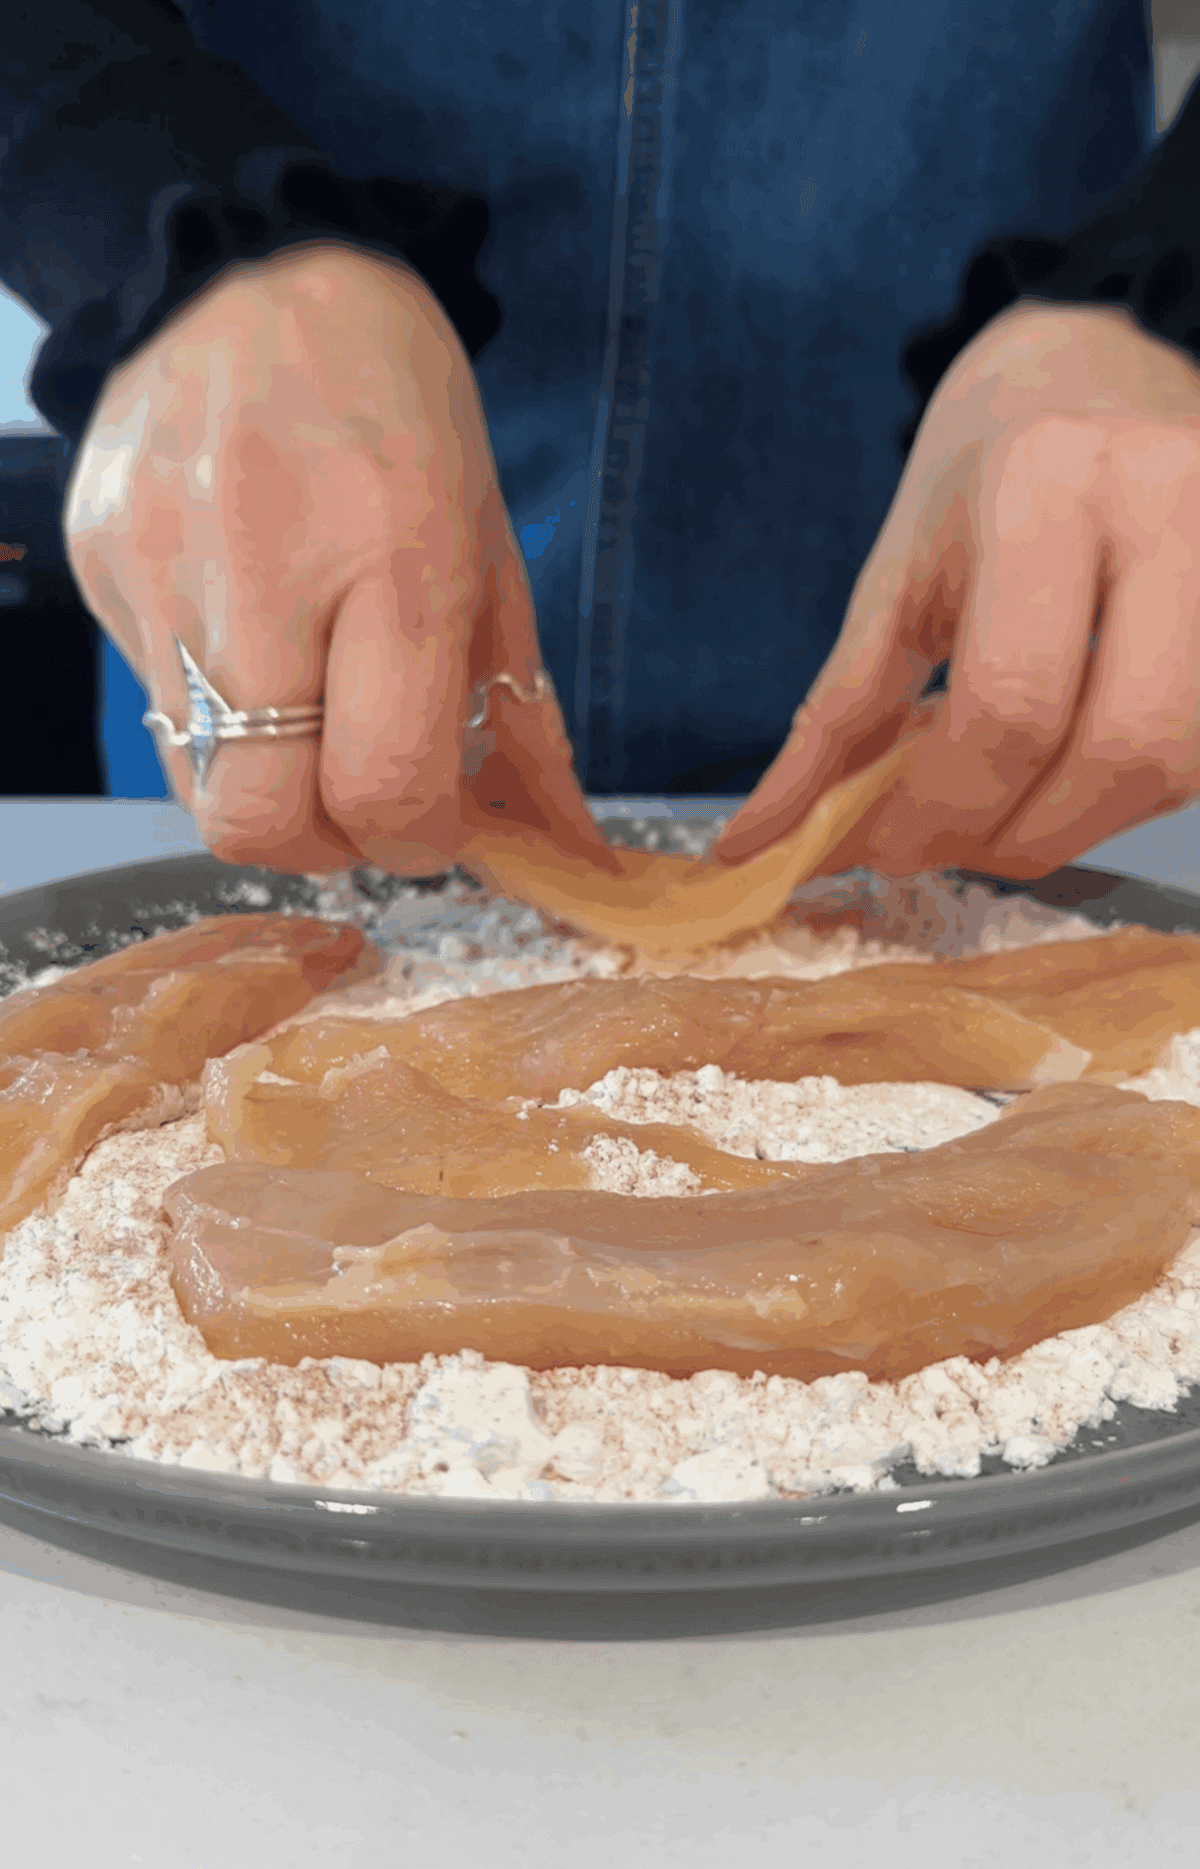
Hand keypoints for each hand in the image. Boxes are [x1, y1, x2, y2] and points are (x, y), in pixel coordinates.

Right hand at [64, 242, 610, 875]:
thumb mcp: (487, 541)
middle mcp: (258, 576)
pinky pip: (156, 707)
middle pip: (261, 824)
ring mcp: (156, 575)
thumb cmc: (393, 399)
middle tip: (368, 792)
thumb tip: (552, 841)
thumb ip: (514, 704)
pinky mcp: (97, 569)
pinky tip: (251, 636)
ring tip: (313, 707)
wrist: (246, 263)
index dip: (419, 840)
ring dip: (271, 786)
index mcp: (392, 558)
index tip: (436, 814)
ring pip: (196, 785)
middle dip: (328, 842)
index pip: (383, 790)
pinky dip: (216, 716)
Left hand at [715, 303, 1199, 878]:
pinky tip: (1064, 767)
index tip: (882, 849)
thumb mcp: (895, 578)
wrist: (1095, 368)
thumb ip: (836, 719)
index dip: (943, 812)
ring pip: (1177, 768)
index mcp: (1051, 488)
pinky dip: (1123, 795)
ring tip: (999, 800)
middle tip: (946, 842)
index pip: (1011, 705)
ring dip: (1074, 824)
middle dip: (1018, 835)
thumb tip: (761, 842)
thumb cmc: (985, 473)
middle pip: (1120, 752)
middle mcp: (1171, 510)